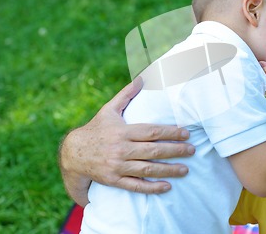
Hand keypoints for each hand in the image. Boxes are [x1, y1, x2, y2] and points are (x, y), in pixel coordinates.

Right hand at [59, 77, 195, 205]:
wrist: (73, 153)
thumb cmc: (96, 129)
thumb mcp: (109, 110)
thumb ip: (126, 94)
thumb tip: (141, 78)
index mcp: (122, 131)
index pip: (151, 131)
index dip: (170, 132)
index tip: (186, 133)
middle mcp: (121, 148)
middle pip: (153, 150)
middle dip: (175, 150)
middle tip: (192, 150)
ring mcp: (117, 166)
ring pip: (147, 169)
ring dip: (168, 170)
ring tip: (185, 169)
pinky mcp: (114, 180)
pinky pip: (135, 186)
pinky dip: (151, 188)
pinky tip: (167, 186)